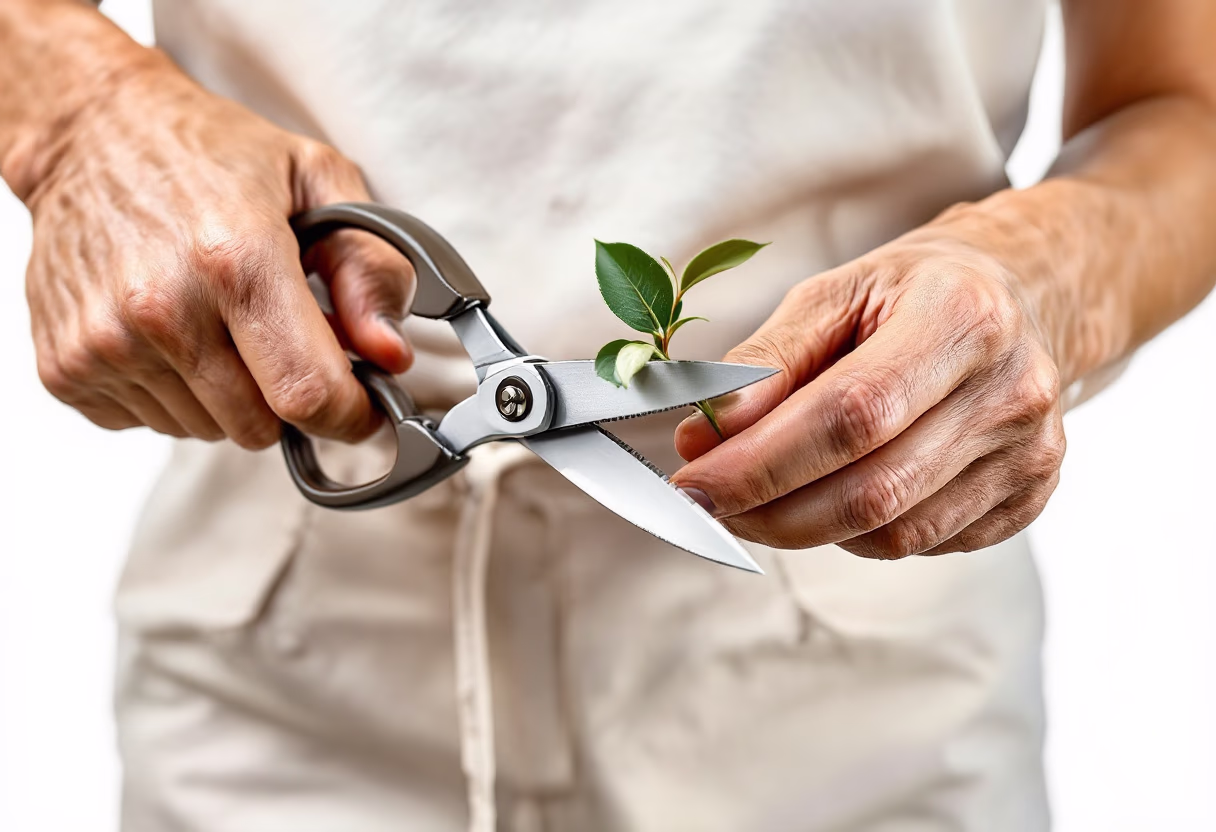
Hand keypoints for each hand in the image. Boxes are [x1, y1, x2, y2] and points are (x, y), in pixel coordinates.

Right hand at [17, 52, 413, 446]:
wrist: (92, 133)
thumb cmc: (210, 154)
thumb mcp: (319, 180)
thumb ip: (372, 269)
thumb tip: (391, 355)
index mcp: (234, 259)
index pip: (307, 393)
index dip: (350, 415)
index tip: (362, 407)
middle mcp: (162, 308)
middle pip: (259, 427)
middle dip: (286, 399)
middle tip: (278, 338)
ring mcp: (105, 344)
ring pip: (207, 431)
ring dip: (228, 396)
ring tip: (216, 321)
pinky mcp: (66, 368)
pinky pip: (154, 423)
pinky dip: (176, 393)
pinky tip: (170, 332)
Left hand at [670, 218, 1066, 557]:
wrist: (1015, 300)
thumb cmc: (907, 295)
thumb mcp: (832, 294)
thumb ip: (765, 362)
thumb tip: (704, 436)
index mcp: (961, 316)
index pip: (849, 415)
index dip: (761, 462)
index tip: (694, 483)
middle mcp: (1012, 390)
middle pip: (872, 490)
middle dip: (769, 510)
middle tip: (709, 503)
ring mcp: (1030, 453)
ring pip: (893, 533)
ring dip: (805, 529)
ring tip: (763, 496)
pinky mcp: (1030, 499)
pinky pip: (922, 545)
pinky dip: (857, 534)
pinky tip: (834, 495)